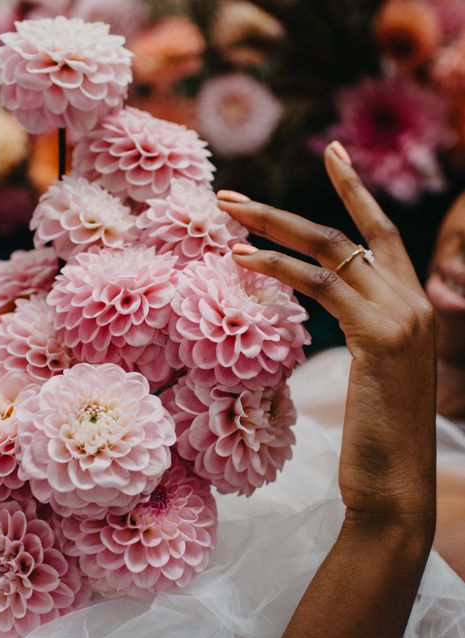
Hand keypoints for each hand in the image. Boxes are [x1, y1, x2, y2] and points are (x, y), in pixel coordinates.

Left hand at [217, 142, 436, 533]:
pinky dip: (278, 268)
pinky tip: (241, 258)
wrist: (396, 484)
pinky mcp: (381, 336)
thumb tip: (324, 305)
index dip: (355, 190)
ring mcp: (403, 315)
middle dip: (285, 210)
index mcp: (411, 303)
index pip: (380, 232)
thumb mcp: (372, 370)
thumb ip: (360, 327)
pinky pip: (321, 286)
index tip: (332, 152)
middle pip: (347, 232)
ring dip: (271, 227)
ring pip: (330, 250)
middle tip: (231, 195)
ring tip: (225, 214)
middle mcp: (413, 300)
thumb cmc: (375, 434)